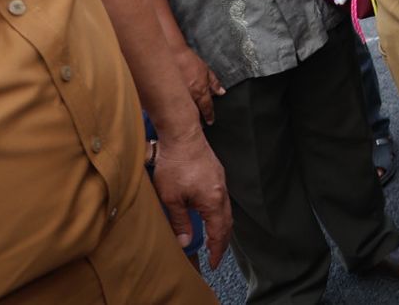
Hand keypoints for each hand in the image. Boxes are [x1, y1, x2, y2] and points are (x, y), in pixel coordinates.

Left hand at [152, 128, 232, 266]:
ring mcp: (221, 181)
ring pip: (226, 210)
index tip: (214, 264)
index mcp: (213, 201)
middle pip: (227, 223)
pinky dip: (219, 213)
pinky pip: (222, 199)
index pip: (219, 233)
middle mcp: (222, 192)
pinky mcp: (217, 173)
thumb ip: (180, 222)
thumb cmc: (175, 165)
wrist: (182, 135)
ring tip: (213, 239)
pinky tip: (210, 215)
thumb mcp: (171, 198)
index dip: (217, 250)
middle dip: (222, 242)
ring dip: (221, 227)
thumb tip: (184, 242)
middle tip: (216, 256)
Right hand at [173, 46, 223, 124]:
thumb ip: (214, 82)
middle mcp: (189, 96)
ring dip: (185, 116)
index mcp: (200, 90)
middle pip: (194, 113)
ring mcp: (177, 97)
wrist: (171, 54)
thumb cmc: (187, 60)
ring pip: (183, 112)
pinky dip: (172, 109)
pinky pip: (170, 106)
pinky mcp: (165, 96)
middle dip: (196, 120)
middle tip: (198, 126)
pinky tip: (171, 111)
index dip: (209, 116)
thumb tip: (221, 92)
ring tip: (185, 121)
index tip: (210, 122)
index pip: (207, 107)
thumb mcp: (205, 69)